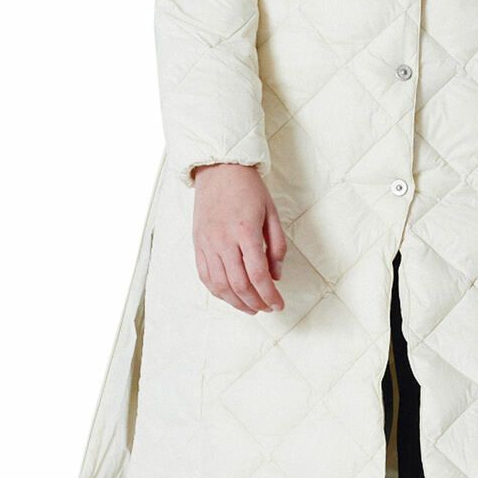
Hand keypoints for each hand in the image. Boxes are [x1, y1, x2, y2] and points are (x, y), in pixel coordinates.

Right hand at [191, 164, 286, 313]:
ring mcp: (208, 243)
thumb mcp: (271, 213)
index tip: (279, 304)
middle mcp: (224, 240)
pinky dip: (218, 291)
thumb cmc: (249, 188)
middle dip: (256, 302)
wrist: (220, 169)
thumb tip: (276, 275)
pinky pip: (205, 276)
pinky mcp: (198, 244)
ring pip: (220, 285)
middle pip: (239, 284)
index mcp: (245, 231)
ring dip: (237, 302)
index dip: (270, 295)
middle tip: (268, 308)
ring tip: (251, 308)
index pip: (258, 274)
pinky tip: (230, 296)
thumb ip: (276, 246)